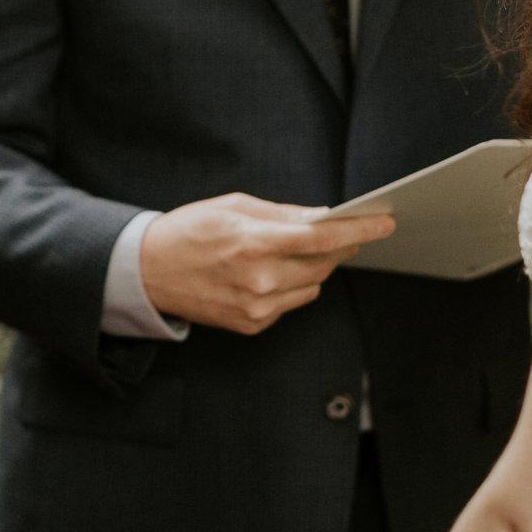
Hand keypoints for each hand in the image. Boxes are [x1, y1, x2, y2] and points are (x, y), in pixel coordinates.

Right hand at [139, 193, 393, 334]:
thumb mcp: (233, 206)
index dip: (357, 230)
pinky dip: (292, 286)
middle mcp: (259, 280)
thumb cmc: (189, 231)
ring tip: (296, 250)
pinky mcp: (252, 325)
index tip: (383, 223)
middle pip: (322, 264)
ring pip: (312, 287)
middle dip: (337, 246)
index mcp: (254, 243)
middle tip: (343, 231)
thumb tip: (321, 216)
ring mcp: (256, 308)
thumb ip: (281, 214)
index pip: (321, 237)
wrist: (148, 272)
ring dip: (315, 267)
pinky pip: (291, 303)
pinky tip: (271, 273)